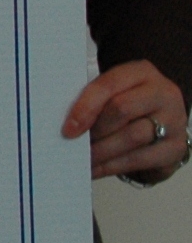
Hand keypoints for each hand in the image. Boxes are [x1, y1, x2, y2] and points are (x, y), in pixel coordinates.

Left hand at [63, 59, 187, 181]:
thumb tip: (66, 125)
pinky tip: (95, 169)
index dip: (86, 107)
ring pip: (132, 137)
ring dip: (101, 151)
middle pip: (122, 109)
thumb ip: (93, 101)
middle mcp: (163, 93)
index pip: (109, 84)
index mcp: (141, 73)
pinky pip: (140, 159)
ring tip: (82, 159)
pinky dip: (111, 166)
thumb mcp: (113, 94)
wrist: (162, 123)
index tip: (68, 129)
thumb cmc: (128, 105)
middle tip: (73, 145)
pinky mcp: (176, 147)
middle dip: (94, 130)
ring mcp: (174, 121)